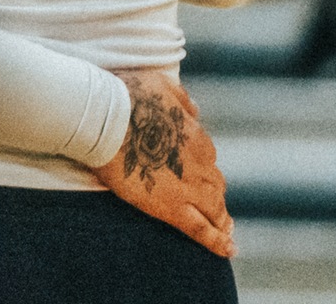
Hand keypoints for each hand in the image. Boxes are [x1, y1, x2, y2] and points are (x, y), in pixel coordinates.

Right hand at [91, 69, 233, 258]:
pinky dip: (218, 242)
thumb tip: (196, 108)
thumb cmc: (127, 96)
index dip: (203, 170)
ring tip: (226, 232)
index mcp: (198, 138)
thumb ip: (182, 99)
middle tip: (217, 209)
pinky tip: (229, 249)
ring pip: (215, 209)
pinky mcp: (173, 208)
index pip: (208, 160)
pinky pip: (202, 230)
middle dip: (215, 197)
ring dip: (222, 220)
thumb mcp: (162, 86)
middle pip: (215, 185)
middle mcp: (203, 165)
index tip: (197, 175)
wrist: (106, 116)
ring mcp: (190, 189)